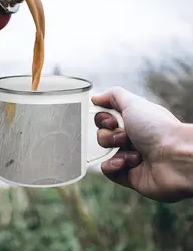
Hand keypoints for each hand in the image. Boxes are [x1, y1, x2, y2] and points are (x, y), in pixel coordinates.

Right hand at [92, 86, 192, 202]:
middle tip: (125, 136)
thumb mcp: (133, 103)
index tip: (111, 120)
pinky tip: (126, 164)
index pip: (105, 118)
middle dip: (109, 135)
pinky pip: (108, 170)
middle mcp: (132, 138)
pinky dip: (113, 166)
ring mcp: (130, 157)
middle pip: (102, 135)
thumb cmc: (157, 128)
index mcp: (133, 121)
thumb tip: (95, 97)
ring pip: (104, 152)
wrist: (176, 157)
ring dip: (116, 151)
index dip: (103, 119)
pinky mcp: (130, 175)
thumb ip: (113, 96)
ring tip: (134, 153)